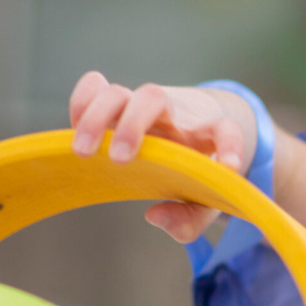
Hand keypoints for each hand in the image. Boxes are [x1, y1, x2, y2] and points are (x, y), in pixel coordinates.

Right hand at [68, 71, 257, 242]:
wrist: (193, 134)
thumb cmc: (199, 173)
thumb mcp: (204, 201)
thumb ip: (190, 219)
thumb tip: (156, 217)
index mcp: (209, 134)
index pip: (227, 131)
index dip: (231, 146)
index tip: (228, 166)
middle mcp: (175, 113)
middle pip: (154, 96)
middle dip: (133, 125)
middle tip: (120, 160)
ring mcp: (144, 107)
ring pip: (119, 93)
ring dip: (97, 118)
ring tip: (84, 153)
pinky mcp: (119, 104)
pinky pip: (96, 86)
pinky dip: (83, 102)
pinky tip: (75, 130)